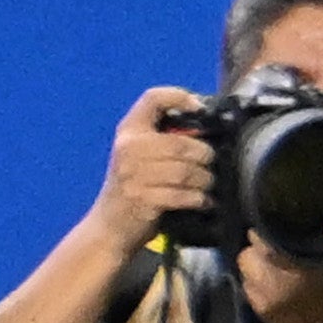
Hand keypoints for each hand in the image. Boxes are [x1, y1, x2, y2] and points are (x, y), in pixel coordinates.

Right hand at [89, 86, 217, 255]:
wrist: (110, 226)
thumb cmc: (132, 188)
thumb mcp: (138, 156)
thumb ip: (163, 140)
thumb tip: (203, 128)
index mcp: (128, 131)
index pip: (152, 99)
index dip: (178, 96)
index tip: (199, 107)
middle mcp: (129, 148)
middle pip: (181, 143)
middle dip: (205, 155)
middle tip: (212, 164)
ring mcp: (134, 174)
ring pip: (186, 171)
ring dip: (205, 180)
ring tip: (208, 185)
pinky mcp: (143, 198)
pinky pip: (183, 194)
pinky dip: (199, 199)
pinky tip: (204, 201)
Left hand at [237, 238, 322, 322]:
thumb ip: (320, 237)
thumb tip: (306, 221)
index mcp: (288, 264)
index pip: (259, 238)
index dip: (267, 231)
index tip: (277, 230)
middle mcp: (269, 283)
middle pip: (246, 256)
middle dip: (257, 252)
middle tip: (274, 251)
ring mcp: (263, 303)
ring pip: (246, 276)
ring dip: (257, 271)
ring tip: (275, 271)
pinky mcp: (263, 317)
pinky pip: (251, 294)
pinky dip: (260, 288)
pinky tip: (277, 289)